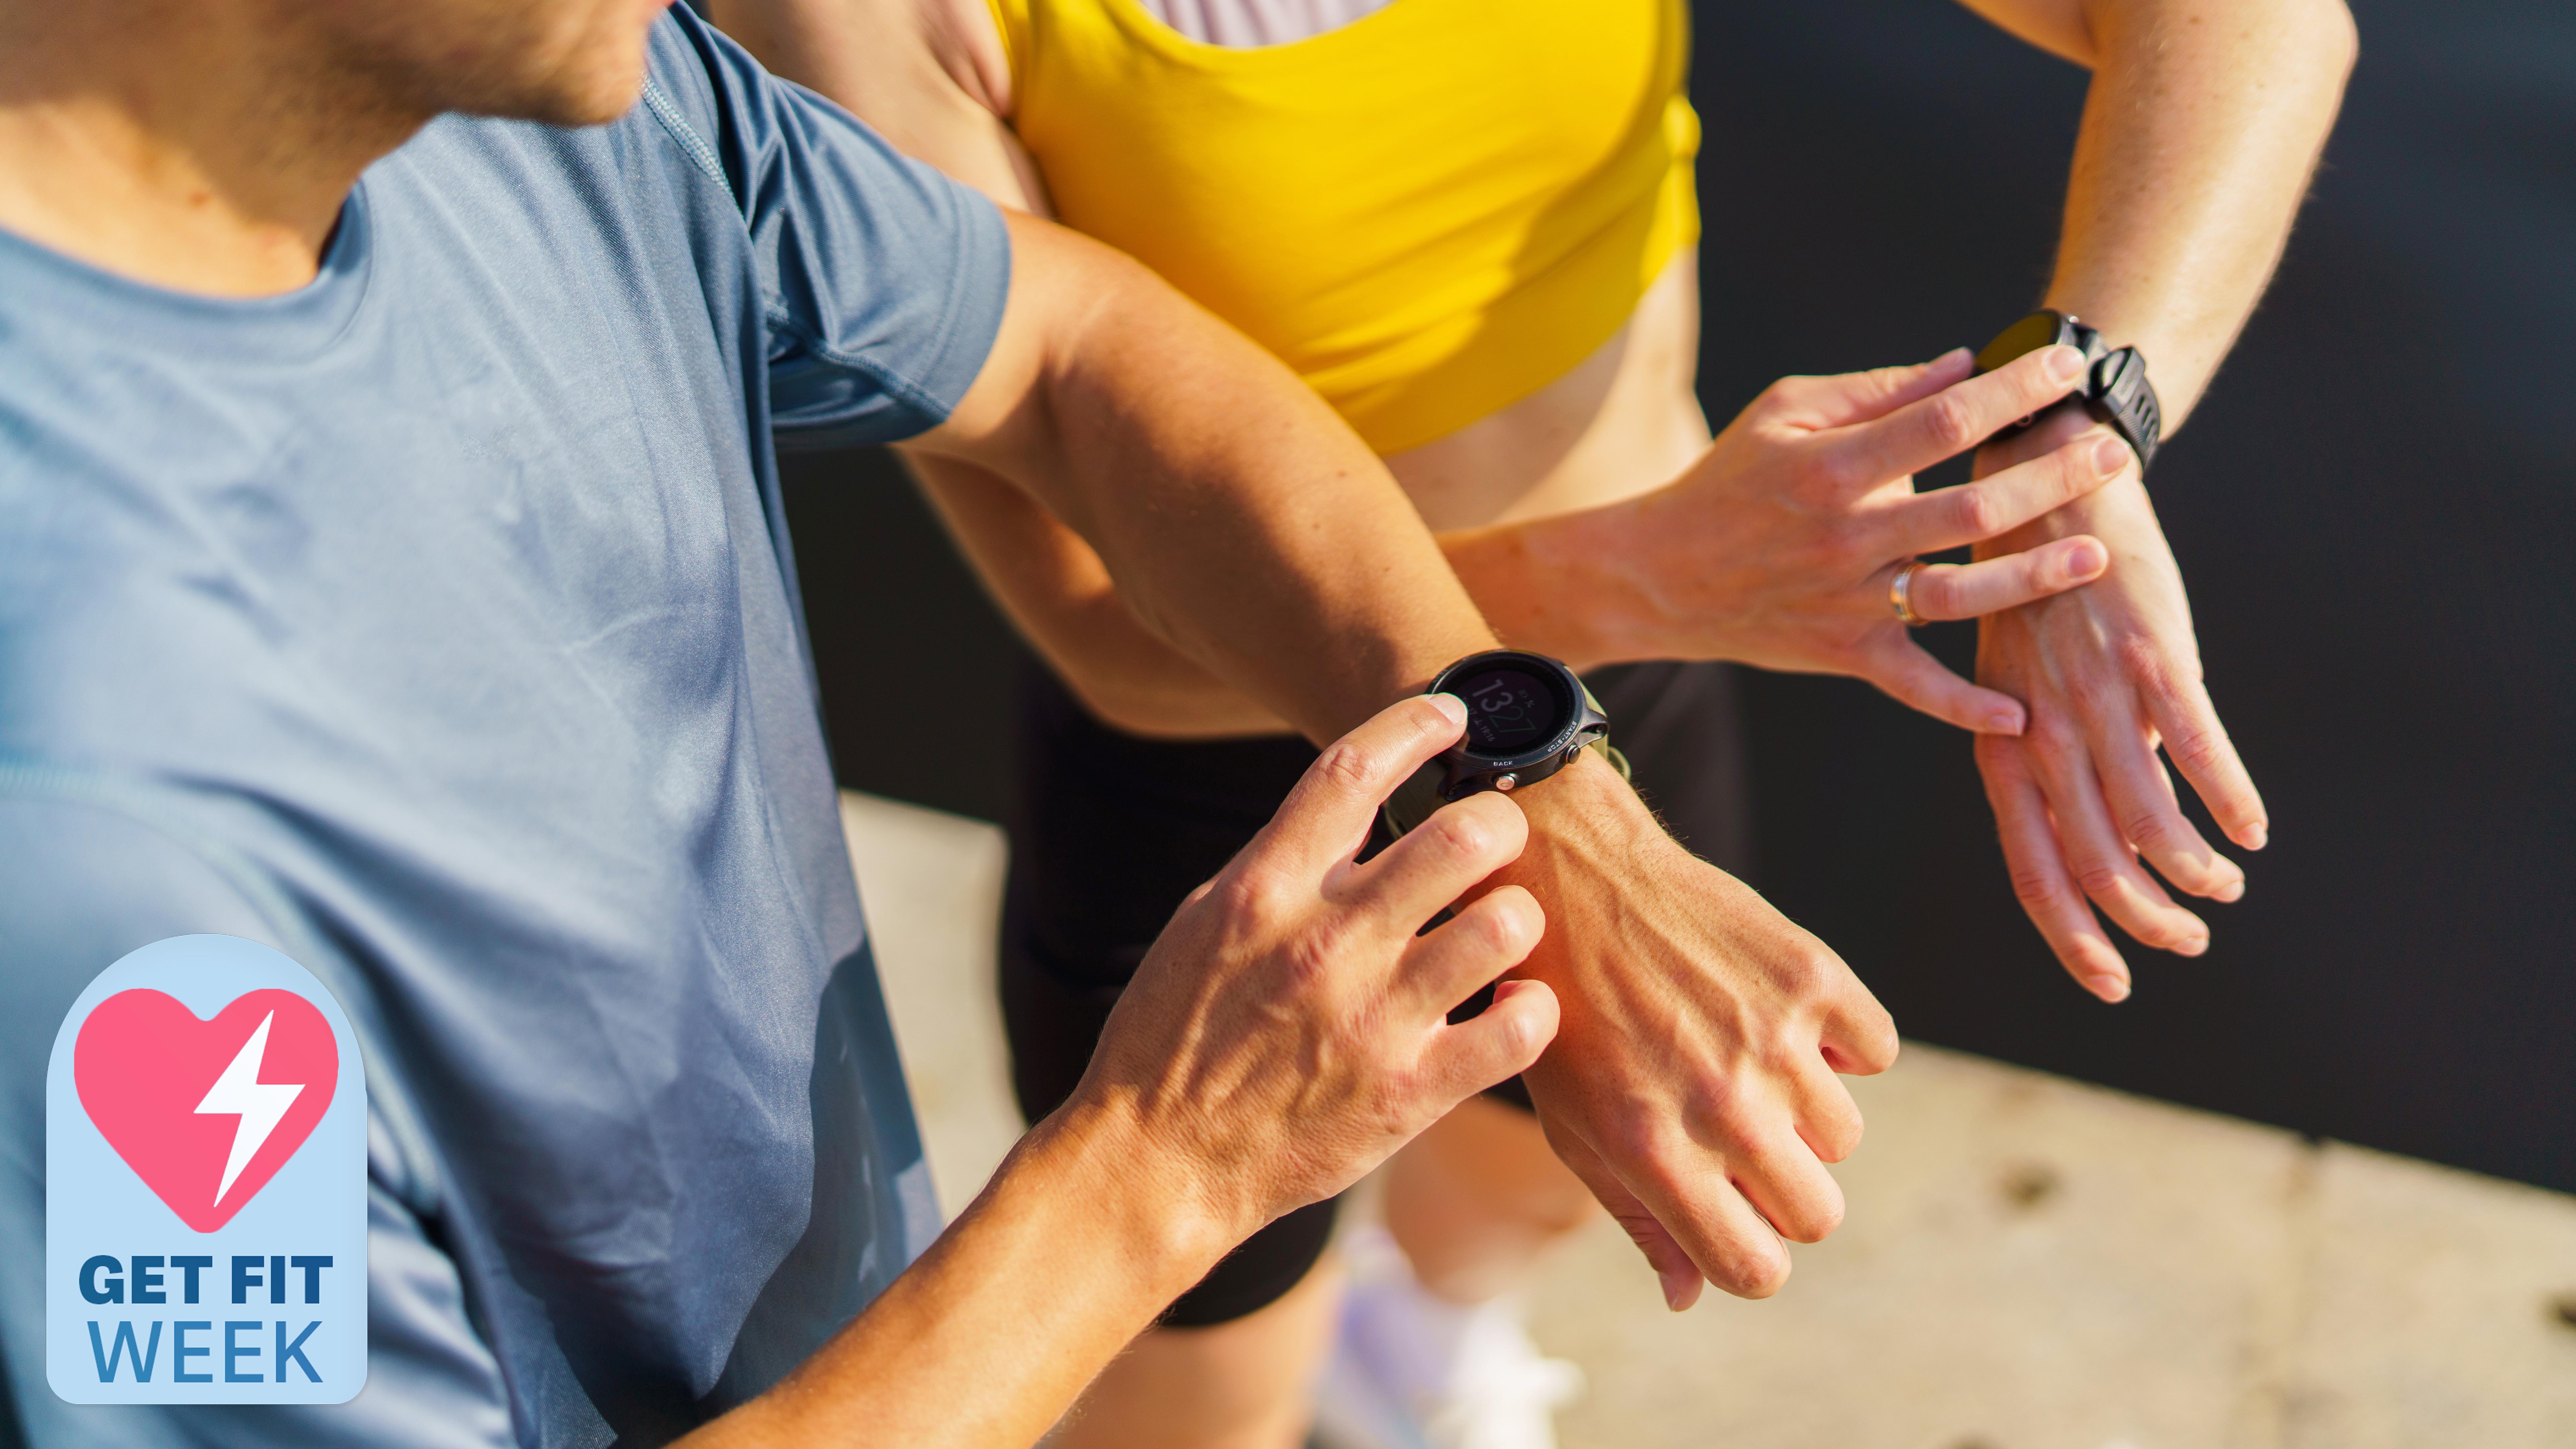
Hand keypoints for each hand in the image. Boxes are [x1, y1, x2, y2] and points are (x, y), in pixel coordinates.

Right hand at [1071, 694, 1561, 1247]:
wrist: (1153, 1165)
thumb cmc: (1172, 1038)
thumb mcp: (1206, 925)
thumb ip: (1281, 868)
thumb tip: (1355, 811)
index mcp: (1264, 891)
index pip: (1353, 769)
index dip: (1416, 723)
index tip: (1452, 716)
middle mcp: (1323, 943)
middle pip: (1459, 835)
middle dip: (1498, 821)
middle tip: (1499, 837)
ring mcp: (1371, 1019)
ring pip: (1504, 926)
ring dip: (1517, 917)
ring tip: (1503, 929)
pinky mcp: (1408, 1096)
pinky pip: (1517, 1030)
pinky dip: (1532, 1011)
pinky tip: (1514, 1006)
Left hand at [1495, 756, 1899, 1307]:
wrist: (1573, 881)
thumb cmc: (1566, 1015)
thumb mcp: (1575, 1126)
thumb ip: (1639, 1217)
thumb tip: (1690, 1295)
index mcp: (1656, 1154)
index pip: (1756, 1269)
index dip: (1753, 1257)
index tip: (1736, 1220)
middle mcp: (1721, 1105)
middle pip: (1818, 1214)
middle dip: (1786, 1192)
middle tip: (1742, 1140)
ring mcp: (1773, 1040)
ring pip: (1843, 1135)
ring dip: (1805, 1113)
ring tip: (1744, 1062)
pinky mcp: (1812, 977)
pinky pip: (1875, 1051)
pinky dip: (1842, 1043)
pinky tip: (1780, 1017)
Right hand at [1555, 344, 2131, 732]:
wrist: (1660, 573)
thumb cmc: (1730, 479)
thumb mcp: (1786, 411)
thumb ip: (1877, 390)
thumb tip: (1963, 368)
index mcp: (1832, 466)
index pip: (1945, 421)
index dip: (2013, 392)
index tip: (2067, 368)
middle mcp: (1845, 536)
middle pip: (1971, 509)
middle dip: (2052, 478)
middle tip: (2113, 455)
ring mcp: (1847, 600)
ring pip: (1957, 595)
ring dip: (2032, 579)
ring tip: (2095, 556)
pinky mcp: (1843, 650)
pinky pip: (1913, 684)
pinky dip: (1963, 708)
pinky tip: (2018, 714)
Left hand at [1971, 409, 2268, 1000]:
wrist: (2049, 500)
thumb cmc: (2033, 611)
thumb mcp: (2012, 699)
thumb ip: (2046, 770)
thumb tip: (2096, 844)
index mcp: (2001, 754)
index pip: (2034, 873)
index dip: (2074, 938)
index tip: (2112, 985)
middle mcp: (2043, 737)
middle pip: (2096, 867)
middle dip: (2147, 921)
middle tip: (2189, 941)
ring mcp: (2099, 700)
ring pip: (2150, 825)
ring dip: (2195, 872)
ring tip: (2225, 887)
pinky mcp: (2155, 662)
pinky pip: (2197, 752)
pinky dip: (2229, 801)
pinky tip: (2251, 831)